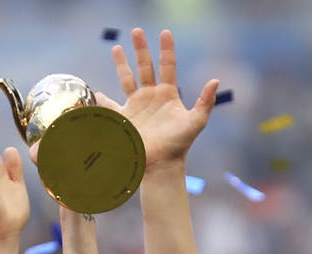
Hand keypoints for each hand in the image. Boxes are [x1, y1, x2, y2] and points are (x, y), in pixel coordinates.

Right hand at [95, 28, 218, 169]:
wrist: (162, 164)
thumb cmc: (180, 144)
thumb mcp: (196, 122)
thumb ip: (205, 101)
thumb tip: (216, 81)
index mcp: (168, 94)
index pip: (168, 66)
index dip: (167, 49)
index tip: (165, 33)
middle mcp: (152, 96)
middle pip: (145, 66)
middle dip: (141, 49)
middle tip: (137, 31)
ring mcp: (137, 106)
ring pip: (127, 79)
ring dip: (122, 63)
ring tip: (116, 47)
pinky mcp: (125, 118)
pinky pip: (111, 106)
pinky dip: (102, 100)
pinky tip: (95, 93)